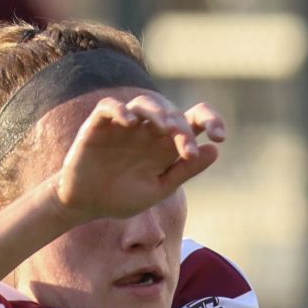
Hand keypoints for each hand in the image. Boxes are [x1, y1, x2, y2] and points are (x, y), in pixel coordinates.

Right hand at [55, 95, 225, 220]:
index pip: (193, 121)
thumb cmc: (124, 196)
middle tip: (187, 151)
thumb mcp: (160, 188)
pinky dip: (120, 110)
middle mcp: (148, 131)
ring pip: (143, 103)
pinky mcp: (98, 125)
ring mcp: (123, 126)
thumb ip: (185, 170)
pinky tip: (131, 123)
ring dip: (157, 113)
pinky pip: (109, 107)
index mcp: (167, 145)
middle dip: (182, 129)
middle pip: (172, 114)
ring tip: (164, 129)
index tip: (220, 137)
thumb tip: (215, 150)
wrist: (87, 204)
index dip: (210, 121)